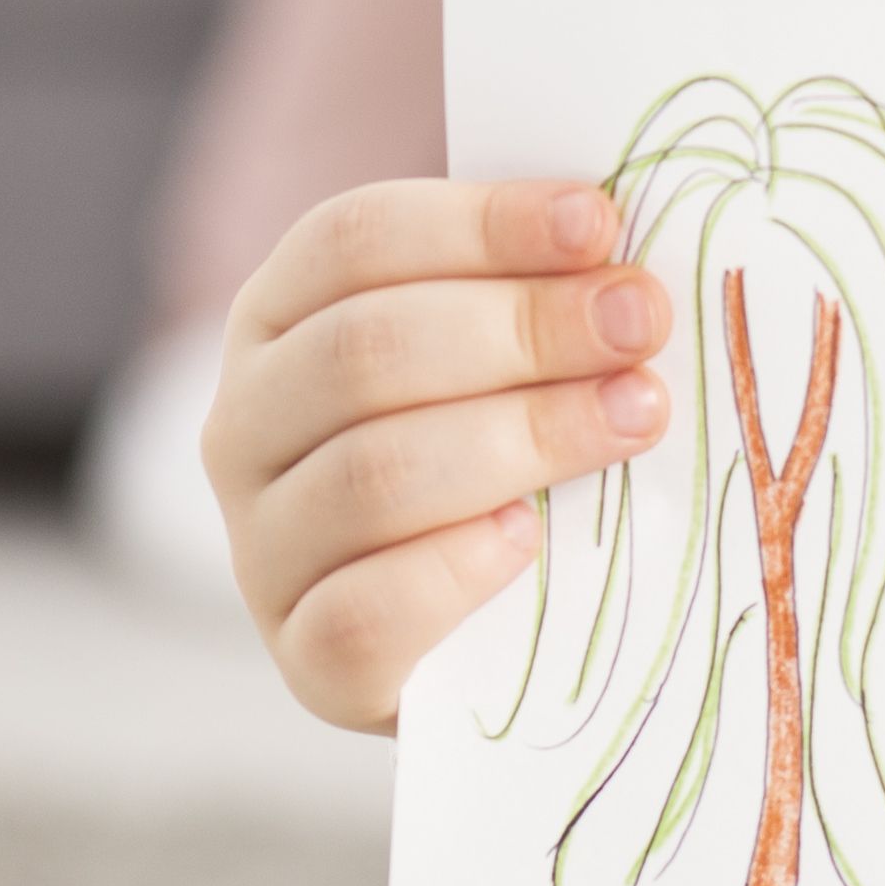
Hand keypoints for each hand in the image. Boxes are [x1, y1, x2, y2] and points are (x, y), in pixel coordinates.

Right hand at [204, 177, 673, 730]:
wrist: (484, 646)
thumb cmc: (503, 461)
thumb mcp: (498, 362)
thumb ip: (538, 295)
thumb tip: (618, 246)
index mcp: (279, 318)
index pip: (354, 241)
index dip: (479, 224)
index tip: (598, 224)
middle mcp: (246, 426)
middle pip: (365, 348)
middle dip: (522, 326)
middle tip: (638, 322)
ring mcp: (264, 549)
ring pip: (373, 473)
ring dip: (522, 435)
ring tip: (632, 417)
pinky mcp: (305, 662)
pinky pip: (365, 612)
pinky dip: (454, 569)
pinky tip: (528, 536)